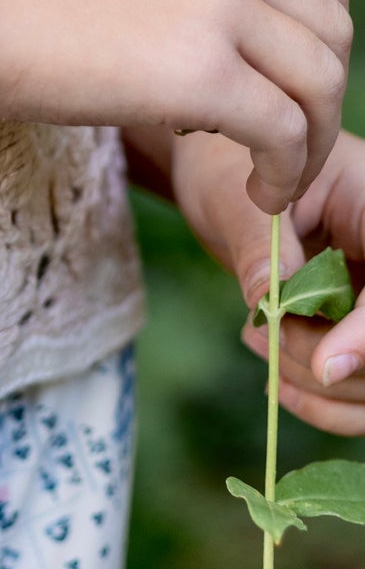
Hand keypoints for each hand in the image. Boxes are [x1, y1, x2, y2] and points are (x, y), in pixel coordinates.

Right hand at [0, 0, 351, 214]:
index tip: (281, 85)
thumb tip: (210, 44)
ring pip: (322, 83)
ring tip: (271, 179)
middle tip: (279, 143)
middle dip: (321, 94)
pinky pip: (286, 132)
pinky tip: (256, 192)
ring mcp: (217, 3)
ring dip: (311, 141)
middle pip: (334, 28)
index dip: (316, 37)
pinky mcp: (198, 71)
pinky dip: (286, 173)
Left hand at [170, 126, 364, 435]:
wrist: (218, 172)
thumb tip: (272, 309)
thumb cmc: (227, 166)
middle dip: (328, 360)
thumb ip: (261, 251)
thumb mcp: (237, 197)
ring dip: (319, 385)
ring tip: (256, 338)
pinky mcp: (358, 330)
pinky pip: (359, 391)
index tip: (323, 366)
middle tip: (263, 334)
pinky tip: (277, 381)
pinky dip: (322, 402)